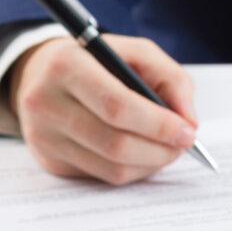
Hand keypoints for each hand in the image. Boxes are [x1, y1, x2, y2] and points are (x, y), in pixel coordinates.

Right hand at [10, 35, 197, 184]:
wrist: (42, 75)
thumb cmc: (99, 63)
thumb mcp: (136, 53)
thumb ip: (171, 79)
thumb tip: (189, 122)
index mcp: (66, 65)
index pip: (117, 106)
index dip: (159, 124)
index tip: (188, 132)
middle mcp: (46, 102)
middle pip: (116, 143)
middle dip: (161, 149)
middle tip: (183, 145)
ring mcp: (44, 137)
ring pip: (113, 168)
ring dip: (151, 164)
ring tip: (167, 149)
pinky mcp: (50, 161)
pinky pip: (104, 177)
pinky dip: (134, 170)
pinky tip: (143, 154)